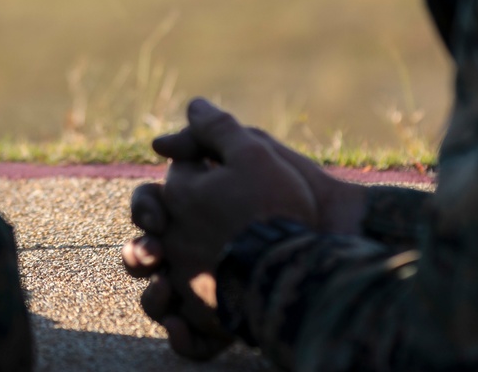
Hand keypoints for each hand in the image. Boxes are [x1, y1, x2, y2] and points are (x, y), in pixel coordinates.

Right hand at [123, 99, 327, 359]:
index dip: (145, 209)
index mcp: (195, 206)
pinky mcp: (227, 322)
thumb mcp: (252, 151)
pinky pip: (193, 340)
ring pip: (160, 299)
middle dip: (138, 254)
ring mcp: (208, 287)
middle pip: (146, 254)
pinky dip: (181, 337)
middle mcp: (193, 248)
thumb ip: (210, 136)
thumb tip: (157, 142)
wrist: (339, 235)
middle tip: (150, 254)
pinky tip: (181, 327)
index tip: (157, 216)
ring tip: (164, 292)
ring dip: (153, 297)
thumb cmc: (293, 191)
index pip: (151, 207)